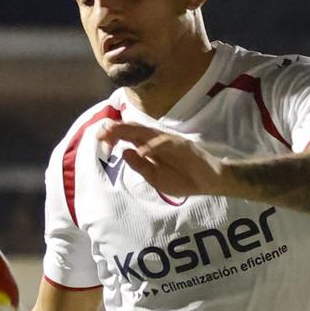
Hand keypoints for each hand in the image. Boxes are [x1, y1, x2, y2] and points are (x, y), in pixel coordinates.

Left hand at [94, 119, 226, 199]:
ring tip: (113, 131)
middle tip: (100, 132)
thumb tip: (125, 152)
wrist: (209, 181)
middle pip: (134, 130)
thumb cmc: (183, 179)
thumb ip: (141, 166)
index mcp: (150, 148)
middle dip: (117, 130)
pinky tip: (140, 148)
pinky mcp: (181, 145)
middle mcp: (157, 140)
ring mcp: (169, 141)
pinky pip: (164, 143)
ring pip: (146, 132)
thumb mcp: (156, 178)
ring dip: (129, 131)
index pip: (129, 137)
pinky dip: (152, 145)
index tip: (100, 139)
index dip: (114, 136)